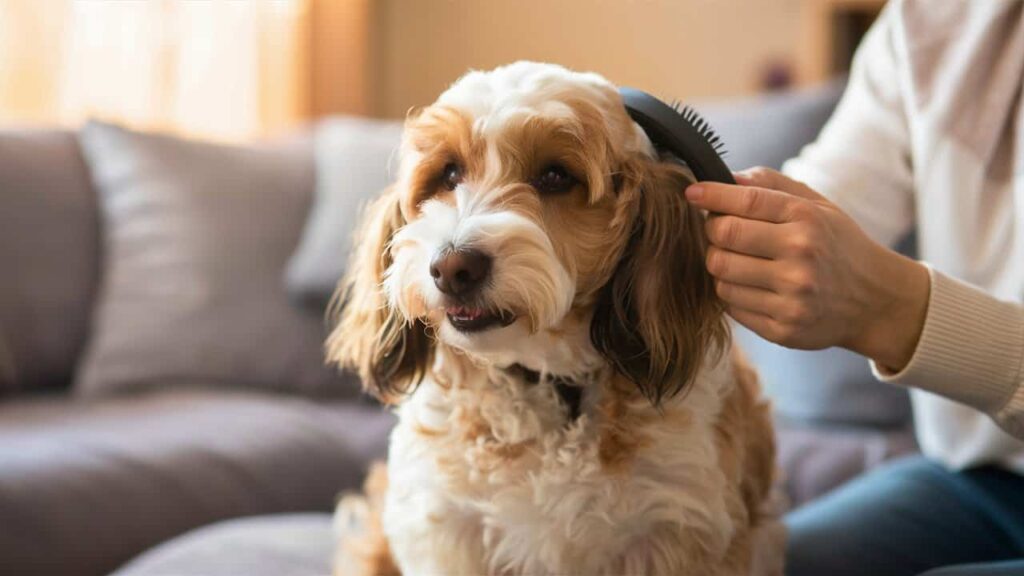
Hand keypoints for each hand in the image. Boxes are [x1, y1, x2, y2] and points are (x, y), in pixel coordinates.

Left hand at [685, 167, 929, 371]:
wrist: (875, 300)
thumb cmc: (838, 245)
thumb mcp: (818, 206)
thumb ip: (771, 185)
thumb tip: (724, 177)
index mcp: (807, 220)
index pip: (744, 202)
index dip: (710, 195)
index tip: (693, 193)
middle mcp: (800, 257)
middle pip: (723, 238)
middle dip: (713, 231)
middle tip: (722, 231)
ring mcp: (791, 296)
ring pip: (720, 275)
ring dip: (720, 265)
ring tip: (740, 260)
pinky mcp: (782, 328)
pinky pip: (731, 306)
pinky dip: (732, 293)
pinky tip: (753, 286)